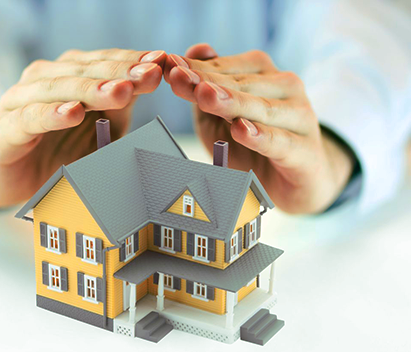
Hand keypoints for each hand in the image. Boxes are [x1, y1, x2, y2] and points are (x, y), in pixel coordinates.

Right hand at [0, 49, 165, 207]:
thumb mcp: (98, 131)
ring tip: (121, 92)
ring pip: (59, 88)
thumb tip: (157, 90)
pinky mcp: (5, 129)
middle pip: (85, 70)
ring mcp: (21, 101)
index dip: (132, 61)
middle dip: (120, 72)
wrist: (12, 178)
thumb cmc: (59, 152)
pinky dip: (51, 115)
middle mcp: (45, 80)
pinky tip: (72, 113)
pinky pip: (30, 118)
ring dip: (92, 90)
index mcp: (69, 76)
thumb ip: (120, 111)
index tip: (162, 61)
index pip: (104, 62)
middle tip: (150, 74)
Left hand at [165, 44, 353, 213]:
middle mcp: (286, 88)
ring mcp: (300, 117)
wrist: (297, 180)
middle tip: (177, 77)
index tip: (168, 65)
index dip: (195, 68)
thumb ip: (208, 88)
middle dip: (206, 82)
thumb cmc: (255, 145)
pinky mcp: (305, 150)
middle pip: (240, 85)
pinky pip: (279, 142)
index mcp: (265, 74)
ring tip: (205, 96)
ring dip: (231, 102)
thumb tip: (197, 49)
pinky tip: (241, 129)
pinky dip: (259, 136)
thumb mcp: (222, 118)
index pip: (224, 69)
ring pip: (260, 109)